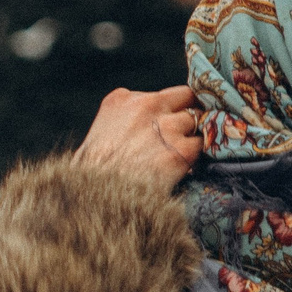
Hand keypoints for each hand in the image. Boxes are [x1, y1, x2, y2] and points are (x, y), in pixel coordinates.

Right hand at [76, 85, 199, 185]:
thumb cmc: (90, 173)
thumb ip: (121, 121)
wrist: (98, 198)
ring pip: (197, 120)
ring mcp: (167, 127)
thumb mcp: (99, 133)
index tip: (170, 117)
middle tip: (189, 127)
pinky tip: (188, 165)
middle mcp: (147, 106)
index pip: (159, 93)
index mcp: (121, 100)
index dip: (168, 106)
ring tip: (185, 150)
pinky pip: (201, 145)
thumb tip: (137, 131)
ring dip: (193, 134)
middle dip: (189, 110)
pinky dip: (197, 155)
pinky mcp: (182, 151)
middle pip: (186, 96)